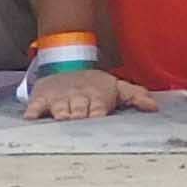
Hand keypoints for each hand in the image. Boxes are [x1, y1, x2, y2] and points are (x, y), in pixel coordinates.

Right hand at [22, 61, 165, 121]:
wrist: (67, 64)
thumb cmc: (96, 84)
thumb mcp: (117, 87)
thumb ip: (136, 96)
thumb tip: (154, 107)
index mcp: (96, 97)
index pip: (98, 108)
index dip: (98, 114)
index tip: (98, 119)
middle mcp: (78, 98)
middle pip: (78, 110)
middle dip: (78, 116)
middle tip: (78, 122)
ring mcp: (59, 98)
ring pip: (59, 108)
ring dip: (59, 114)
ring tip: (60, 119)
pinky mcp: (42, 97)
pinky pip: (36, 105)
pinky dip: (33, 112)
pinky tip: (31, 118)